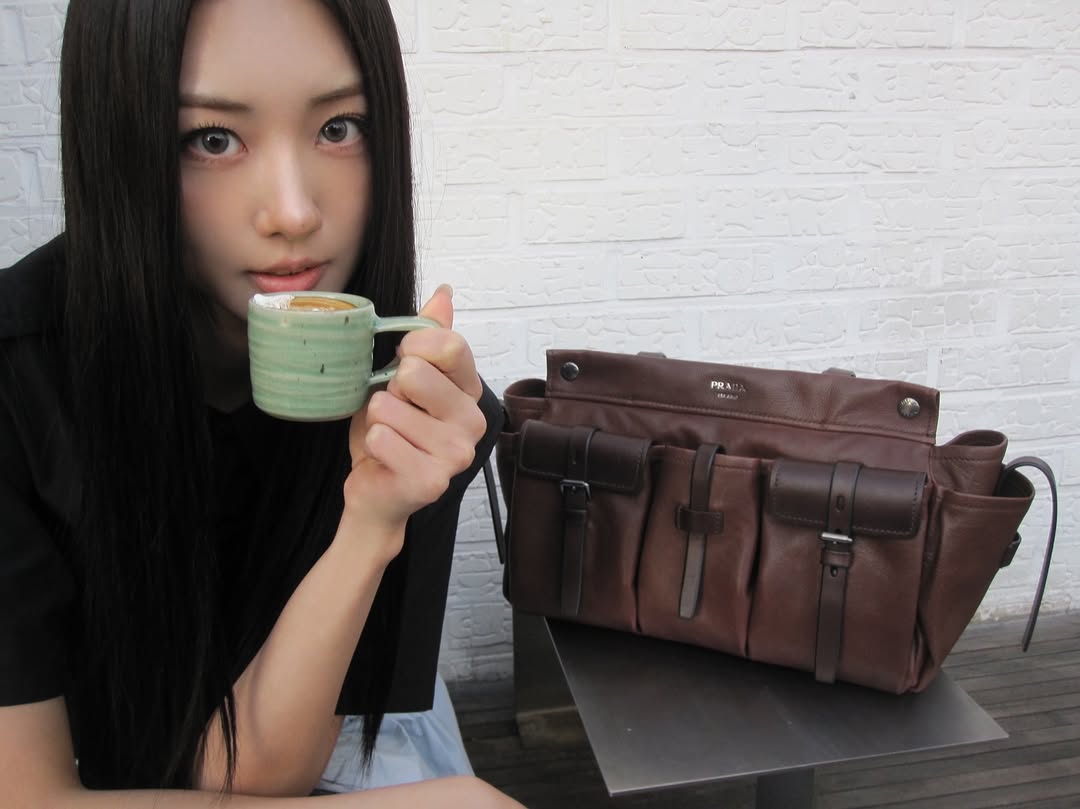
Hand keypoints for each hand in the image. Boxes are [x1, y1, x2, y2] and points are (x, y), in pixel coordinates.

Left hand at [342, 285, 485, 552]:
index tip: (401, 363)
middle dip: (388, 390)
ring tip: (388, 437)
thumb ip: (426, 337)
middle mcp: (473, 421)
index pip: (450, 344)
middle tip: (394, 412)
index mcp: (470, 391)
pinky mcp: (432, 481)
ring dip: (375, 421)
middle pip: (416, 373)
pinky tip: (385, 459)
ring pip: (387, 407)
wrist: (377, 490)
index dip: (413, 347)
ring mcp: (457, 454)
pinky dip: (371, 445)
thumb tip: (443, 294)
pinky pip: (380, 438)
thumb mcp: (404, 378)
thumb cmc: (391, 432)